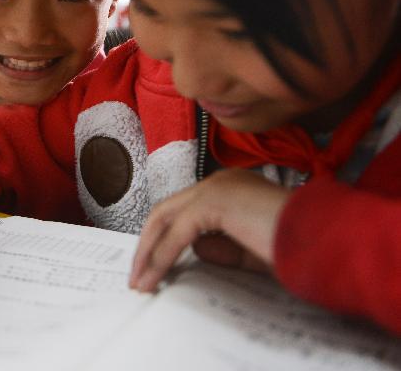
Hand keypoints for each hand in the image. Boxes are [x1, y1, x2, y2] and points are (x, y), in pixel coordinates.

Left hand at [129, 167, 289, 291]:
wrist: (325, 239)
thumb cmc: (299, 245)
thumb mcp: (252, 250)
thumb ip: (224, 247)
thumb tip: (196, 249)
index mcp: (231, 187)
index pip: (184, 210)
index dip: (164, 238)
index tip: (153, 266)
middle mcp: (220, 181)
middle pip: (166, 210)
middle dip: (147, 244)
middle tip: (138, 275)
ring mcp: (215, 187)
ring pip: (164, 219)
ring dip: (148, 252)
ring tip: (141, 281)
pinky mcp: (213, 202)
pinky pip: (176, 233)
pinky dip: (161, 256)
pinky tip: (155, 276)